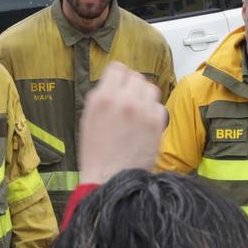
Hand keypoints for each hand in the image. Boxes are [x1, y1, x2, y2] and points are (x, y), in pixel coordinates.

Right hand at [78, 62, 167, 187]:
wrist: (111, 179)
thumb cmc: (97, 154)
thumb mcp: (88, 119)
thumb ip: (102, 98)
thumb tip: (115, 85)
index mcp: (102, 97)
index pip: (117, 68)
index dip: (119, 77)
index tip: (120, 84)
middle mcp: (123, 99)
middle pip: (136, 76)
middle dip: (132, 87)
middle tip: (130, 101)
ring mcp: (142, 110)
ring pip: (150, 88)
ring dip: (145, 97)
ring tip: (139, 111)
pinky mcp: (156, 122)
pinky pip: (159, 106)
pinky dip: (154, 113)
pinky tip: (145, 125)